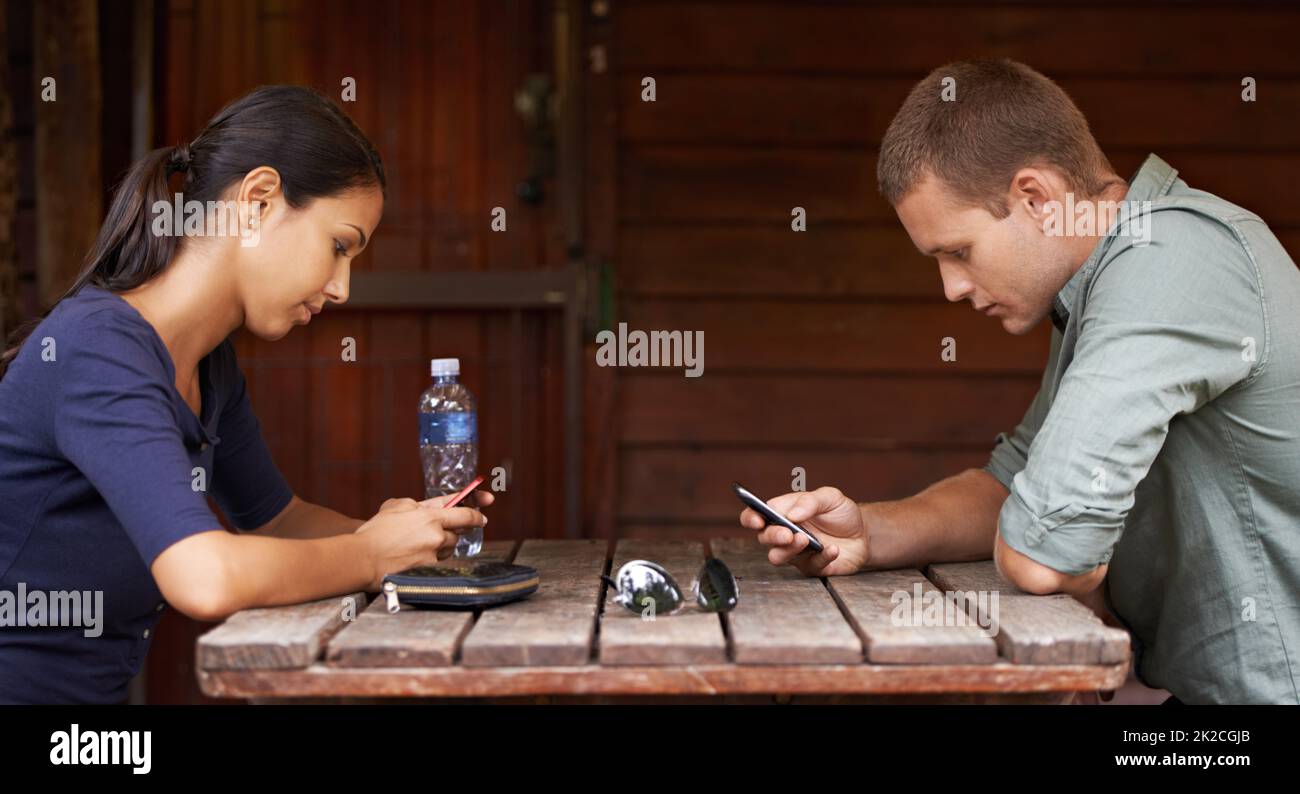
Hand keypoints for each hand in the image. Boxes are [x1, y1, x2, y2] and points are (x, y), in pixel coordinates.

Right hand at [356, 493, 492, 589]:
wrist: (363, 559)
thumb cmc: (375, 532)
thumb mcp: (395, 506)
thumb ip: (417, 505)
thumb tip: (429, 508)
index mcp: (430, 516)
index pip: (463, 514)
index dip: (476, 515)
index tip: (482, 518)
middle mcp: (436, 535)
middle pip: (456, 534)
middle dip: (451, 533)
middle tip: (439, 535)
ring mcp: (433, 555)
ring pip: (447, 550)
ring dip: (439, 548)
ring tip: (415, 548)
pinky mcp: (428, 571)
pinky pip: (437, 564)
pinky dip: (429, 561)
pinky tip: (412, 560)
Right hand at [738, 486, 867, 575]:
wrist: (863, 534)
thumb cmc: (841, 513)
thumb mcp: (830, 497)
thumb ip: (810, 501)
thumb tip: (792, 514)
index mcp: (782, 513)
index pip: (755, 516)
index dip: (751, 518)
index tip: (758, 520)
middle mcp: (784, 534)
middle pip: (763, 538)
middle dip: (772, 535)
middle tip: (787, 533)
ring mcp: (796, 552)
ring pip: (777, 556)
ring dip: (788, 549)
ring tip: (805, 540)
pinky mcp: (811, 567)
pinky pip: (810, 566)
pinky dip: (822, 557)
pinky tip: (833, 549)